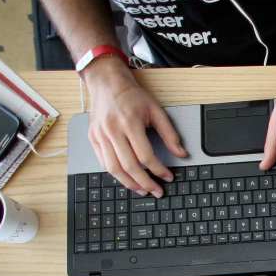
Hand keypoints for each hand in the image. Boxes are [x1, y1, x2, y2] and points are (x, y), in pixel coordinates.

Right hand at [85, 58, 186, 197]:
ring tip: (142, 190)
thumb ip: (170, 134)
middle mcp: (112, 131)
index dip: (158, 170)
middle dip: (144, 183)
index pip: (145, 155)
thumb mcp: (156, 110)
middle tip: (156, 191)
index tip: (168, 177)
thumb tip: (182, 154)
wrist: (107, 84)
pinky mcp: (93, 139)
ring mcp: (100, 136)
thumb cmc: (132, 97)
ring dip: (128, 183)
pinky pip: (103, 162)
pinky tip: (127, 179)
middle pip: (129, 166)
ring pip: (113, 168)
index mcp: (130, 123)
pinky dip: (115, 174)